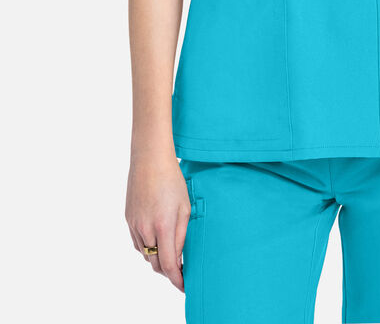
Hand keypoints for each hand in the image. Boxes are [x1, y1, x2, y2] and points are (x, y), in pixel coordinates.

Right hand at [125, 154, 191, 291]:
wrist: (149, 158)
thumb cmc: (172, 179)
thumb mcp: (184, 207)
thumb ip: (181, 235)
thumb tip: (178, 258)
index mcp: (162, 226)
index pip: (168, 265)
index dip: (177, 280)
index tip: (185, 286)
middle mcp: (145, 229)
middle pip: (155, 264)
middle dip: (168, 272)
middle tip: (181, 271)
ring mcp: (134, 225)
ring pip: (145, 254)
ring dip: (157, 258)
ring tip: (170, 254)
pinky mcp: (128, 219)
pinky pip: (137, 242)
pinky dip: (147, 247)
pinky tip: (157, 239)